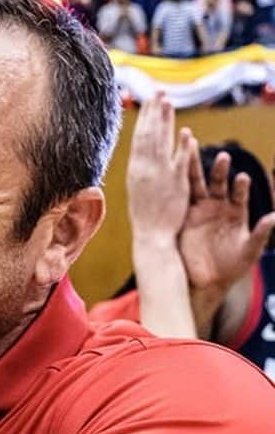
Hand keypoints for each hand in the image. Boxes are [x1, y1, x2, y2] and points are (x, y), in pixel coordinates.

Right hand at [126, 91, 196, 244]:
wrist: (151, 235)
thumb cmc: (145, 215)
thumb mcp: (136, 187)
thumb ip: (142, 168)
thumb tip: (143, 153)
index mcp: (135, 168)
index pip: (140, 137)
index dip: (145, 118)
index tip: (149, 101)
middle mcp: (145, 168)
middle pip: (149, 134)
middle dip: (154, 111)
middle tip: (158, 92)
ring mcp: (160, 174)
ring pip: (162, 142)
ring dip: (165, 121)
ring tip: (168, 102)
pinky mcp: (176, 183)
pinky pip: (180, 161)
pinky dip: (183, 147)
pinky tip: (186, 133)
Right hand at [179, 151, 274, 292]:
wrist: (204, 281)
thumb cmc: (230, 268)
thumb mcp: (249, 252)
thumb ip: (261, 234)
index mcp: (235, 213)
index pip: (239, 194)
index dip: (240, 186)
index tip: (241, 177)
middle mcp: (217, 208)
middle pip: (219, 183)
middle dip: (220, 170)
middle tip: (223, 156)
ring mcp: (199, 211)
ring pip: (197, 185)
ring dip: (195, 170)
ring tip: (194, 151)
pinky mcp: (182, 217)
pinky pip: (179, 198)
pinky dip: (176, 185)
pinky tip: (173, 171)